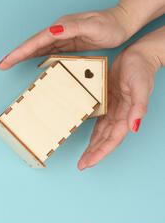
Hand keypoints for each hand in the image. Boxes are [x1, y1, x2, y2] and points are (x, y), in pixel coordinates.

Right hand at [0, 7, 129, 69]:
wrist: (123, 23)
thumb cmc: (110, 25)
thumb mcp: (91, 26)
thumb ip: (70, 28)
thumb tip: (50, 32)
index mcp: (61, 27)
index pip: (35, 41)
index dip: (19, 52)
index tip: (6, 61)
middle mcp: (58, 31)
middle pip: (32, 44)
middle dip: (15, 54)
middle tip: (1, 65)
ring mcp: (62, 37)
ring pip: (37, 48)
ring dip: (23, 56)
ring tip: (9, 64)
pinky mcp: (67, 43)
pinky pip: (47, 51)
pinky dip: (35, 56)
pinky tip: (30, 62)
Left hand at [78, 27, 164, 169]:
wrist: (138, 56)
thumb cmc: (141, 70)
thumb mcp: (140, 87)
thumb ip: (138, 108)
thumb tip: (134, 127)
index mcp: (127, 115)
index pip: (112, 139)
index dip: (100, 152)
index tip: (88, 163)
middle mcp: (119, 116)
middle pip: (105, 140)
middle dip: (94, 154)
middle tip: (81, 166)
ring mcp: (113, 110)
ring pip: (101, 134)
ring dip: (93, 147)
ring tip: (83, 158)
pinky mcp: (107, 102)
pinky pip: (99, 121)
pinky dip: (93, 132)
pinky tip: (86, 139)